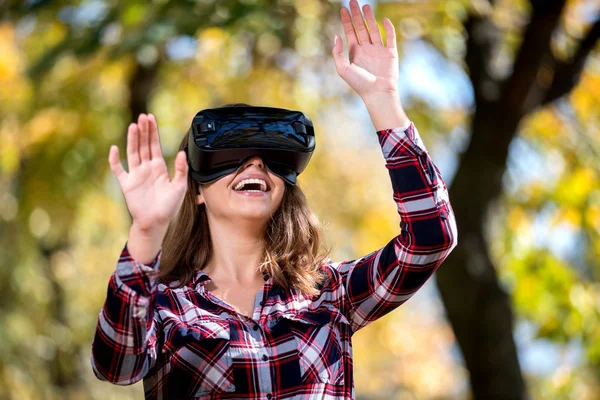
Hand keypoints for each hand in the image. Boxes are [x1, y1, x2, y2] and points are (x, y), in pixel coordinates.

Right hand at [108, 113, 188, 232]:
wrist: (156, 223)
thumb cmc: (169, 207)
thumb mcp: (180, 187)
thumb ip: (181, 170)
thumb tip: (182, 152)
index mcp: (159, 168)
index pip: (155, 145)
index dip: (153, 132)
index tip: (151, 118)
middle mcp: (146, 168)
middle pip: (144, 145)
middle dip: (143, 131)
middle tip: (142, 117)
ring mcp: (135, 175)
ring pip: (133, 153)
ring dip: (133, 140)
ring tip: (133, 126)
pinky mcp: (127, 184)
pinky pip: (118, 170)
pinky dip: (115, 160)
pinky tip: (114, 149)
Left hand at [332, 0, 398, 100]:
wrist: (378, 93)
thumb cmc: (360, 84)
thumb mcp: (343, 69)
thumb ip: (338, 53)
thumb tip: (336, 36)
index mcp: (355, 53)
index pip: (350, 33)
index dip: (346, 21)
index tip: (343, 9)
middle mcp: (366, 50)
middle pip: (361, 28)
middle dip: (356, 15)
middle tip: (353, 1)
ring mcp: (379, 50)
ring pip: (374, 30)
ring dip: (370, 18)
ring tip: (366, 6)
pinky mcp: (390, 53)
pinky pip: (390, 38)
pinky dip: (388, 28)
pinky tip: (384, 20)